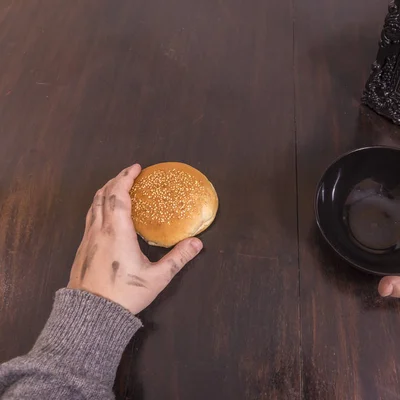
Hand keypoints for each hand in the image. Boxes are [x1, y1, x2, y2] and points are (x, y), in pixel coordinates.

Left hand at [67, 164, 202, 313]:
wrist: (91, 315)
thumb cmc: (123, 295)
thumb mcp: (157, 278)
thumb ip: (178, 258)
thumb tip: (196, 244)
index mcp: (117, 233)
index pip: (118, 195)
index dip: (126, 178)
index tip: (136, 168)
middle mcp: (99, 231)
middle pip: (102, 195)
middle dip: (116, 180)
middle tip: (130, 174)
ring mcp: (88, 239)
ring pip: (93, 206)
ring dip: (105, 192)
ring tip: (118, 188)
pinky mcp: (83, 249)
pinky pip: (90, 218)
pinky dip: (99, 207)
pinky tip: (107, 215)